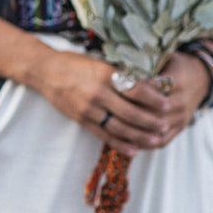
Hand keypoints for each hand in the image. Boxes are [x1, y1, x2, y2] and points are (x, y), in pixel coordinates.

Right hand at [30, 48, 209, 152]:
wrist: (45, 72)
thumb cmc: (75, 63)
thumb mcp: (99, 62)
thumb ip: (119, 74)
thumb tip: (147, 83)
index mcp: (105, 74)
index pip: (135, 89)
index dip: (153, 98)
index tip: (167, 103)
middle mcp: (98, 93)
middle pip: (130, 112)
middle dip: (150, 121)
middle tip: (165, 126)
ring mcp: (89, 109)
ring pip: (119, 127)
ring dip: (139, 136)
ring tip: (155, 140)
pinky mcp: (81, 120)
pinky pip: (104, 135)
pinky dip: (120, 143)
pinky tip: (133, 149)